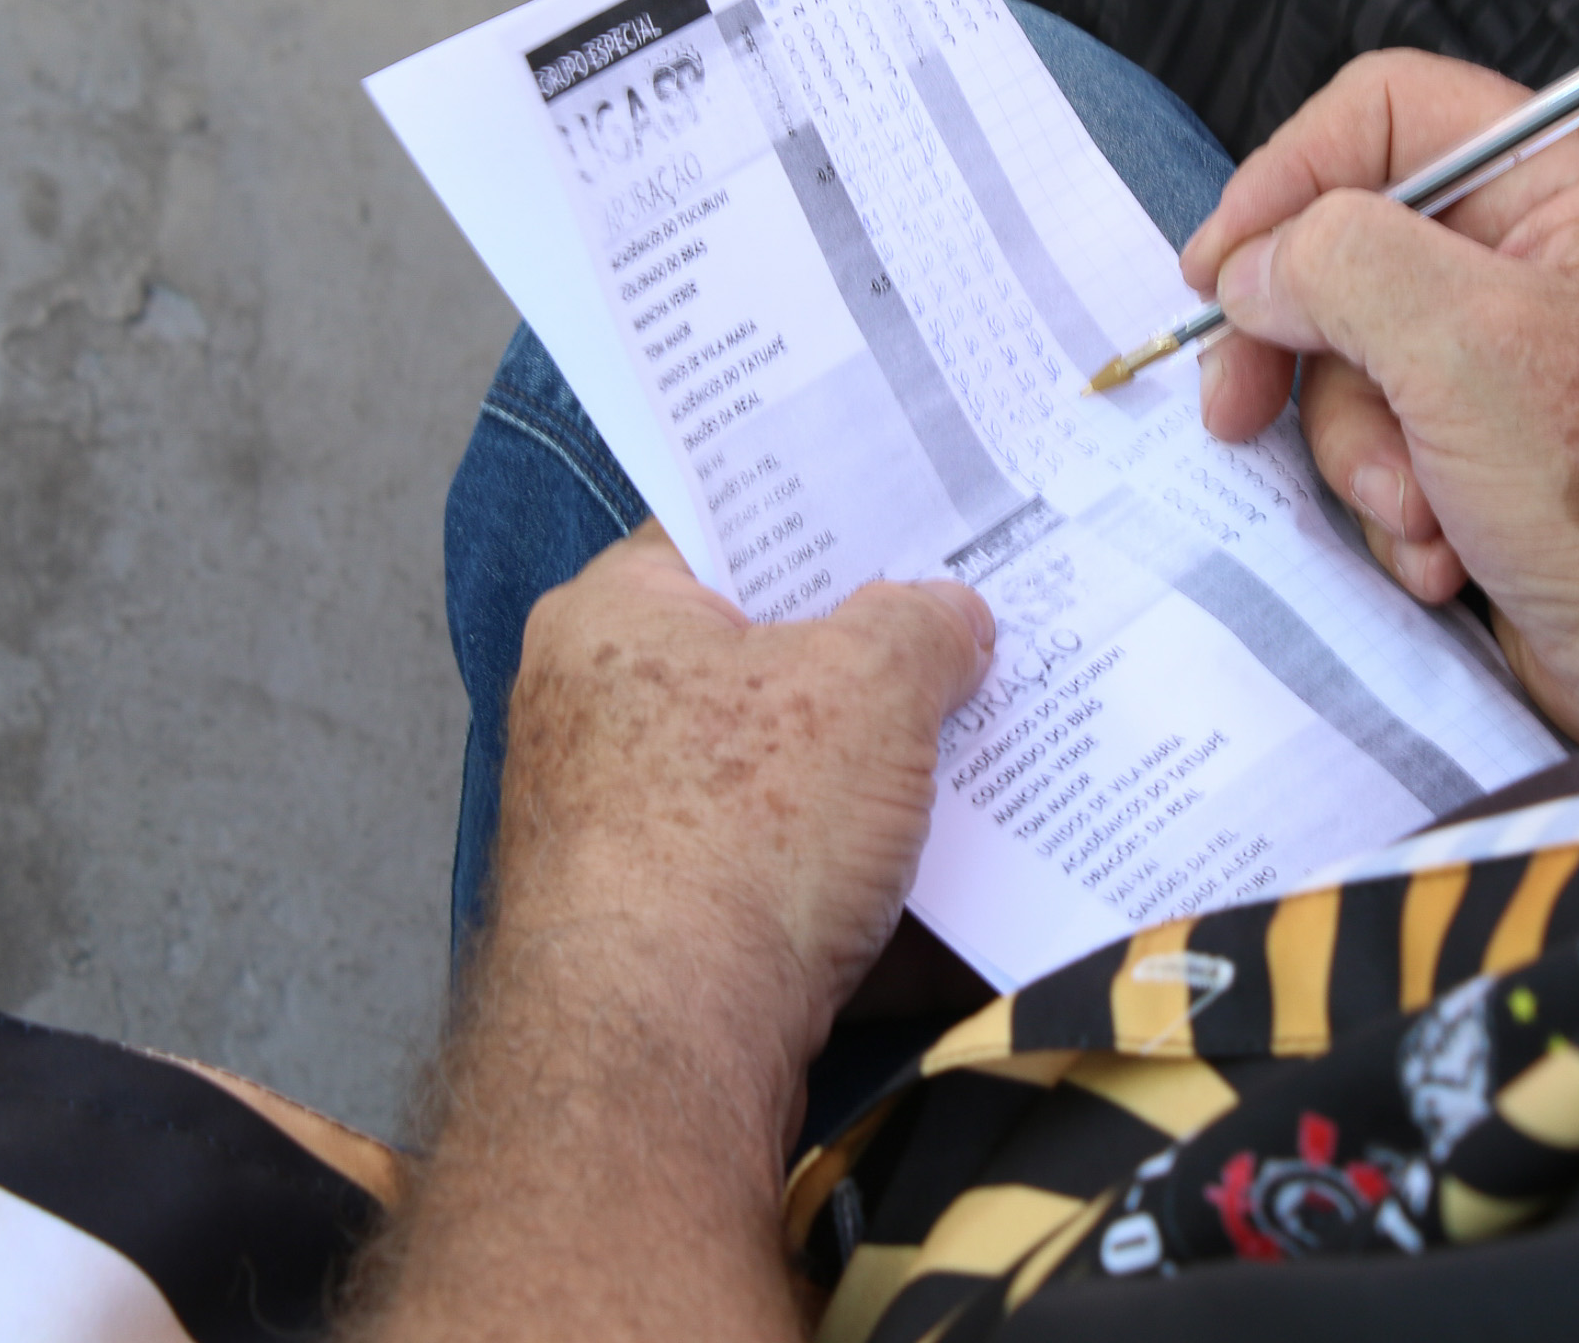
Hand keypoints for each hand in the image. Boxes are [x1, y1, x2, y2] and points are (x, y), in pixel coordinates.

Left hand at [496, 524, 994, 1095]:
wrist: (663, 1053)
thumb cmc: (734, 838)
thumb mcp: (867, 685)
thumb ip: (920, 627)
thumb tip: (950, 619)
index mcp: (613, 619)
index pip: (724, 532)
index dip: (826, 525)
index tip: (912, 526)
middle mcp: (596, 717)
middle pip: (761, 662)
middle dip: (871, 666)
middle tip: (970, 644)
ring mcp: (625, 833)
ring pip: (783, 781)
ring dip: (877, 783)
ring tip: (982, 757)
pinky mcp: (669, 935)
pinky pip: (785, 882)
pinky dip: (858, 883)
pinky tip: (946, 881)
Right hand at [1177, 52, 1578, 741]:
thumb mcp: (1469, 347)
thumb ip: (1342, 264)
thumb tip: (1256, 263)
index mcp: (1563, 185)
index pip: (1385, 113)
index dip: (1287, 176)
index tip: (1223, 266)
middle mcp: (1535, 255)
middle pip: (1346, 247)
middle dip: (1306, 350)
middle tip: (1242, 405)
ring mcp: (1507, 355)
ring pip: (1351, 362)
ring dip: (1364, 453)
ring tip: (1419, 510)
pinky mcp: (1484, 444)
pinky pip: (1381, 442)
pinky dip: (1395, 503)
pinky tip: (1448, 548)